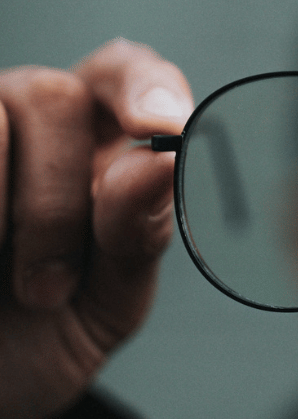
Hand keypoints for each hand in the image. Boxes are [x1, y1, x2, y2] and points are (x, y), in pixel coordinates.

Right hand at [0, 39, 191, 418]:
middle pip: (53, 95)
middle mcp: (19, 126)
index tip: (162, 128)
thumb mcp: (105, 304)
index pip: (123, 74)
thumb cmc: (37, 344)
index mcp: (91, 150)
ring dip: (9, 212)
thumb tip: (156, 162)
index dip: (144, 86)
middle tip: (49, 288)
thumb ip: (135, 235)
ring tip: (8, 291)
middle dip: (58, 198)